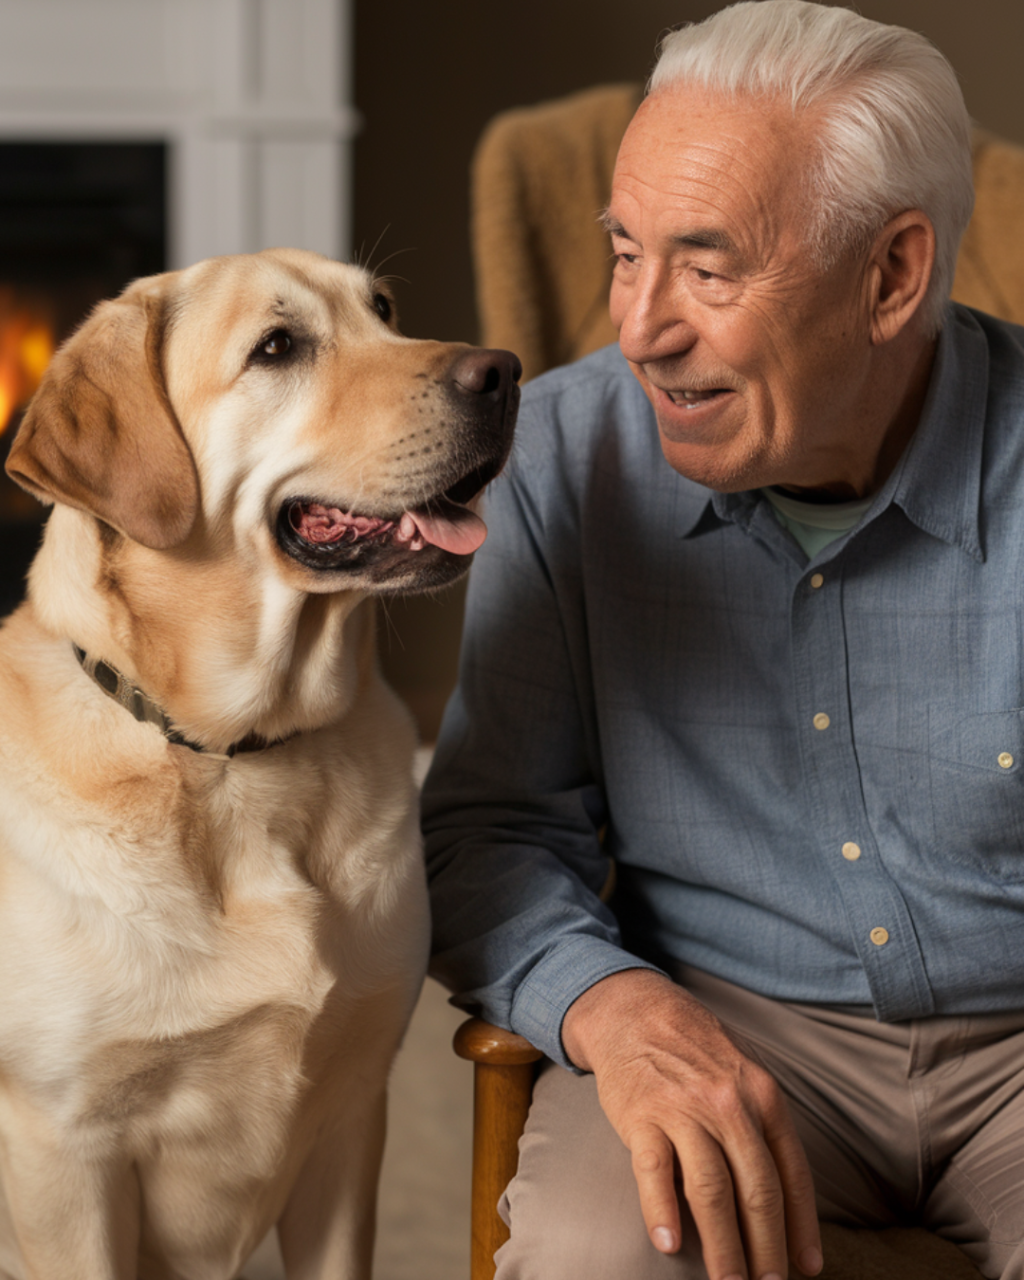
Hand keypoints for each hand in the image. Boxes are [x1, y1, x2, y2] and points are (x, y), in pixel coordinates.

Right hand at [561, 969, 821, 1279]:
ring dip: (722, 1246)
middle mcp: (729, 1103)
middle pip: (755, 1190)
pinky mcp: (641, 1114)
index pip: (790, 1173)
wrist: (635, 1010)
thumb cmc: (694, 1050)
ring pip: (710, 1190)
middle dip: (765, 1249)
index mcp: (762, 1096)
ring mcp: (684, 1108)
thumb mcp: (743, 1073)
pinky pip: (655, 1170)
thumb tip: (785, 1197)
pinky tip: (669, 1244)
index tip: (805, 1268)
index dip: (800, 1226)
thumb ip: (763, 1126)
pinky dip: (662, 1210)